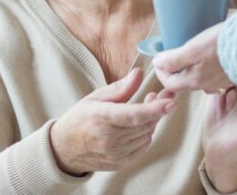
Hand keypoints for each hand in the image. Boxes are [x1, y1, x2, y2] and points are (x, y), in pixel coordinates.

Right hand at [50, 68, 176, 174]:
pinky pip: (143, 146)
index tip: (172, 102)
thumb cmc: (80, 118)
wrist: (65, 149)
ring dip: (151, 121)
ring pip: (146, 134)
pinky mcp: (120, 163)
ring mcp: (115, 154)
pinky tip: (137, 126)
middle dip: (157, 109)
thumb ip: (121, 88)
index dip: (155, 109)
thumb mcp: (96, 97)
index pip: (133, 115)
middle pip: (145, 124)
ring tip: (144, 109)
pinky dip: (145, 134)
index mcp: (101, 118)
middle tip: (159, 95)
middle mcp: (109, 139)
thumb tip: (139, 73)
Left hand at [153, 24, 232, 93]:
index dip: (160, 71)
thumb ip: (174, 59)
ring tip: (190, 53)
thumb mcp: (193, 49)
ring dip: (190, 68)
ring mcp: (220, 80)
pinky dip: (205, 67)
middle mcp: (206, 84)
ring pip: (198, 77)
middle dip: (174, 69)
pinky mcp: (231, 74)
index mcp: (194, 80)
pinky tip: (210, 56)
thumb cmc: (223, 44)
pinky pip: (213, 74)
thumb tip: (156, 63)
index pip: (169, 83)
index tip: (159, 59)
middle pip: (183, 81)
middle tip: (173, 53)